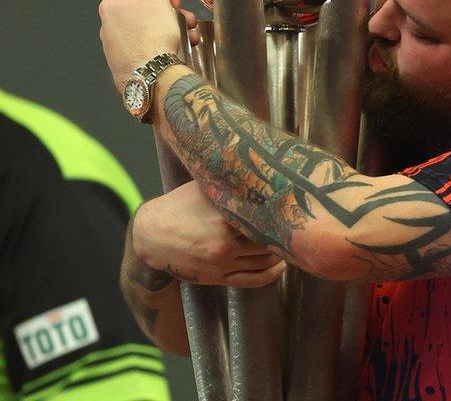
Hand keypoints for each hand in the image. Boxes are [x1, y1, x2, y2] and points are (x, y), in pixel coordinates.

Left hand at [98, 0, 193, 88]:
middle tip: (184, 18)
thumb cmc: (152, 37)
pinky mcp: (126, 65)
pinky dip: (162, 47)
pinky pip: (146, 50)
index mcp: (111, 7)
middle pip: (143, 12)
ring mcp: (116, 49)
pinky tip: (177, 50)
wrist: (151, 76)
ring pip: (148, 32)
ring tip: (188, 36)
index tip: (172, 0)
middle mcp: (108, 27)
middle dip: (168, 14)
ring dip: (170, 30)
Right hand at [132, 181, 285, 287]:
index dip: (281, 214)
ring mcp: (222, 264)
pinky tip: (280, 266)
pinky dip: (271, 275)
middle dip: (284, 235)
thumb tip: (254, 169)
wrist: (149, 236)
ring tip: (292, 244)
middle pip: (267, 241)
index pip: (263, 218)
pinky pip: (252, 280)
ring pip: (263, 262)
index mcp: (223, 219)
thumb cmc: (177, 206)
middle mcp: (225, 244)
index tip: (295, 208)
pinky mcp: (218, 278)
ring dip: (280, 254)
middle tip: (300, 227)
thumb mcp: (201, 188)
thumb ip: (227, 183)